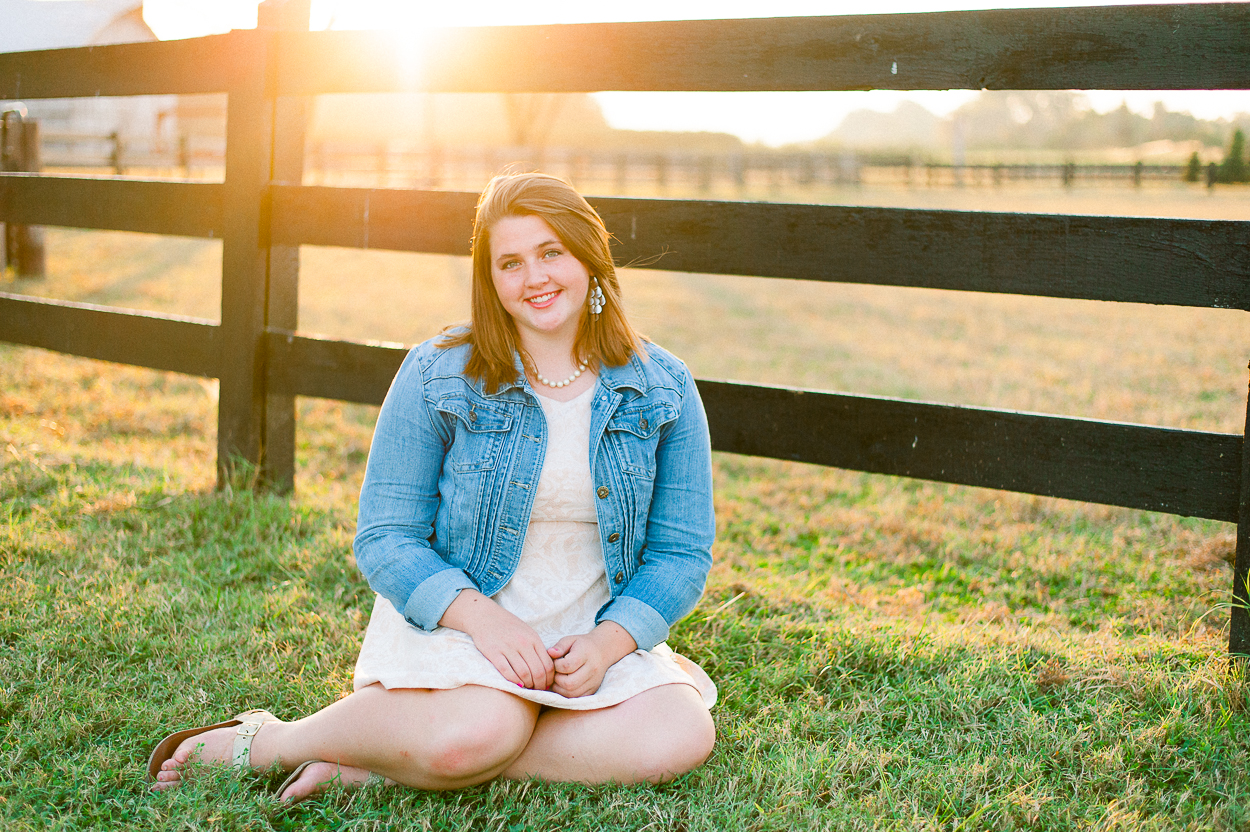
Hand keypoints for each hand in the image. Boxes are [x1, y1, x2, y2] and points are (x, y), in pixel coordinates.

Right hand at [439, 590, 553, 690]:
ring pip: (524, 673)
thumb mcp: (527, 632)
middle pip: (537, 671)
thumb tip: (547, 669)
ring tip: (527, 688)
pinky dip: (513, 681)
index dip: (549, 679)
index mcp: (533, 638)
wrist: (484, 615)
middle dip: (540, 685)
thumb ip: (536, 648)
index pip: (547, 664)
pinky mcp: (493, 652)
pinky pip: (506, 671)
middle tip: (538, 690)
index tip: (547, 685)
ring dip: (527, 685)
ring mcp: (508, 647)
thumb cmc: (508, 626)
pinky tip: (516, 685)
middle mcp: (522, 643)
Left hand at [547, 622, 636, 697]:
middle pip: (569, 683)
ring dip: (560, 688)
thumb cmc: (582, 645)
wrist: (603, 651)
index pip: (566, 666)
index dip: (556, 665)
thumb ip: (560, 646)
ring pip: (572, 693)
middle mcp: (592, 670)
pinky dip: (566, 693)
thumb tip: (550, 653)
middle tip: (556, 672)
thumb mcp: (570, 639)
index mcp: (586, 655)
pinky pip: (576, 697)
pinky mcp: (593, 690)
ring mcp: (593, 682)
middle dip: (557, 679)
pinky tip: (564, 684)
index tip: (556, 661)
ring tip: (559, 678)